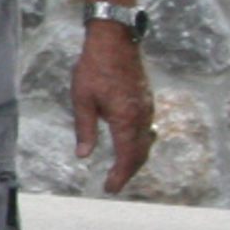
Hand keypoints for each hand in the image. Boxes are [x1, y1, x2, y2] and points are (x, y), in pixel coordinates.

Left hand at [76, 26, 153, 193]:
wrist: (115, 40)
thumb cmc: (94, 67)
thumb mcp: (82, 99)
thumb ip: (85, 129)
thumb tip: (84, 156)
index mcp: (126, 118)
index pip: (127, 157)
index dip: (120, 176)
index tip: (110, 188)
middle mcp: (142, 116)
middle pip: (140, 153)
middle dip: (128, 171)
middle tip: (113, 184)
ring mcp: (147, 107)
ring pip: (146, 141)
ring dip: (135, 158)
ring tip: (121, 169)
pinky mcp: (147, 100)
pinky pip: (147, 128)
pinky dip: (139, 142)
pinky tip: (129, 144)